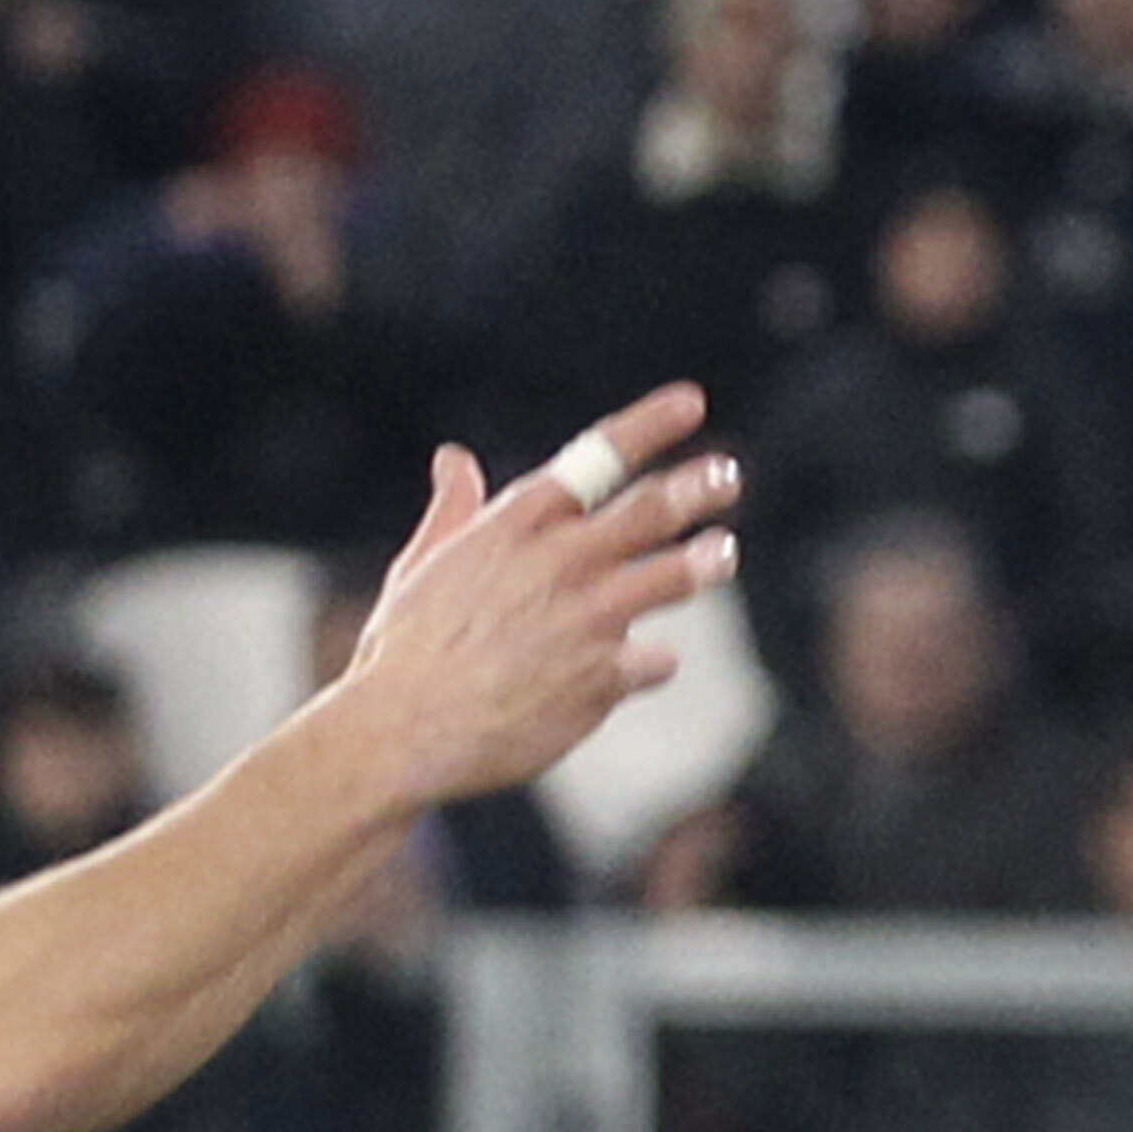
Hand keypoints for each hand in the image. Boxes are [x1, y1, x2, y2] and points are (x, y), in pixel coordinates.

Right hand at [321, 389, 737, 807]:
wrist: (405, 730)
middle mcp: (559, 562)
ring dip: (703, 562)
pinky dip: (650, 661)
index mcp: (515, 526)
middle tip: (727, 474)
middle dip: (696, 487)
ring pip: (672, 576)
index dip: (649, 426)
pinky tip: (641, 666)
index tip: (692, 401)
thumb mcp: (422, 566)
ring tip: (723, 553)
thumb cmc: (405, 649)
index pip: (595, 457)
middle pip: (650, 510)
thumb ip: (453, 511)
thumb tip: (454, 458)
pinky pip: (652, 660)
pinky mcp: (604, 677)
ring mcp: (587, 618)